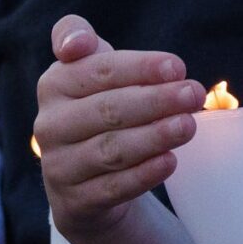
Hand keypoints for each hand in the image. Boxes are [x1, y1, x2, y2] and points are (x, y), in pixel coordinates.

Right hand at [35, 15, 204, 243]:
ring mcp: (58, 166)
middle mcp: (49, 125)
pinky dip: (144, 174)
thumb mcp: (89, 72)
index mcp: (53, 85)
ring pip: (111, 149)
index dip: (138, 67)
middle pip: (107, 109)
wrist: (84, 182)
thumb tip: (78, 42)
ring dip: (154, 136)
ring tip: (188, 126)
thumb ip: (81, 40)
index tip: (177, 67)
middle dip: (155, 100)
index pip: (97, 71)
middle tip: (193, 94)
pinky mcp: (74, 203)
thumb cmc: (97, 112)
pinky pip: (113, 187)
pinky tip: (170, 162)